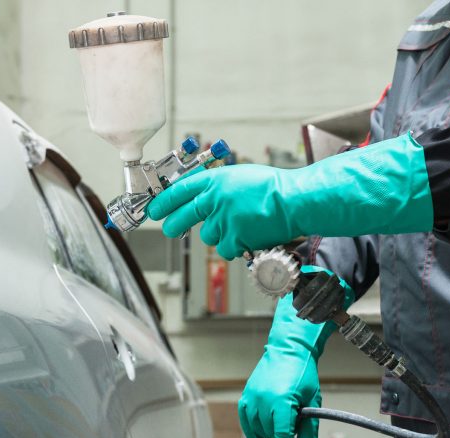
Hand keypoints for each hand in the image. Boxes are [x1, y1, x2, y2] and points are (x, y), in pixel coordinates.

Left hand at [149, 163, 294, 258]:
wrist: (295, 201)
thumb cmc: (273, 188)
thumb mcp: (240, 176)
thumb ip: (219, 187)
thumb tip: (203, 197)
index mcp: (215, 180)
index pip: (180, 191)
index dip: (164, 202)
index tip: (155, 209)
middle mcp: (215, 200)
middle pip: (182, 217)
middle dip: (172, 224)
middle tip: (169, 228)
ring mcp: (223, 220)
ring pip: (208, 235)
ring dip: (219, 234)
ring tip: (239, 225)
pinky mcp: (234, 238)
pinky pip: (225, 248)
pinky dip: (235, 246)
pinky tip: (248, 235)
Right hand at [238, 266, 353, 437]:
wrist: (288, 350)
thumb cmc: (303, 374)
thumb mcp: (313, 400)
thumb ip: (309, 427)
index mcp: (282, 401)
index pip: (282, 435)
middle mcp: (263, 399)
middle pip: (271, 433)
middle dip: (284, 435)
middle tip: (296, 422)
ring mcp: (252, 396)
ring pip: (258, 428)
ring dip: (269, 432)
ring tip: (282, 421)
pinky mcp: (246, 394)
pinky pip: (245, 418)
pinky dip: (251, 431)